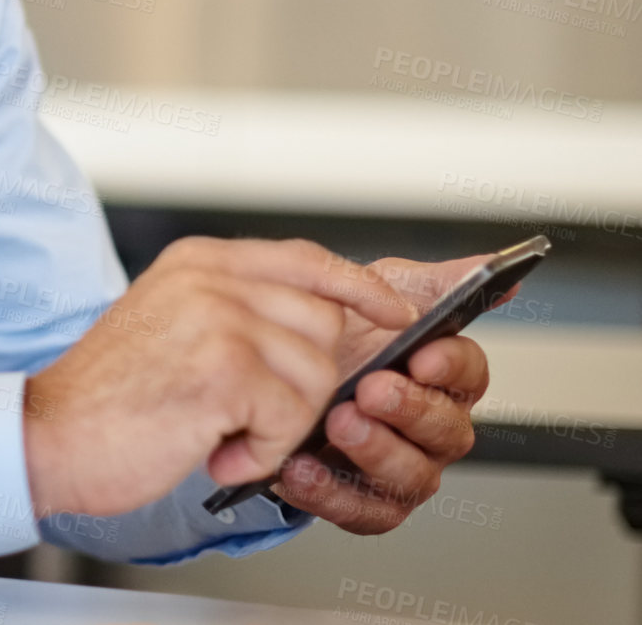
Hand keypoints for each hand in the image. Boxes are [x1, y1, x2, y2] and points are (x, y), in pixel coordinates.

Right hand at [22, 237, 418, 519]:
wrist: (51, 432)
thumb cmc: (109, 393)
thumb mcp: (170, 320)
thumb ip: (234, 307)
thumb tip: (317, 323)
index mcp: (199, 259)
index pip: (305, 258)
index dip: (357, 286)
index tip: (393, 311)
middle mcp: (210, 277)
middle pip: (322, 323)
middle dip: (304, 384)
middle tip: (247, 413)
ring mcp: (218, 318)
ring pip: (314, 376)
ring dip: (280, 425)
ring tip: (222, 432)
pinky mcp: (224, 371)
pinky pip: (292, 419)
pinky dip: (264, 452)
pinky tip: (217, 451)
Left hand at [269, 253, 500, 532]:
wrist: (283, 366)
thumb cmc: (344, 331)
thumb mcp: (384, 290)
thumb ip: (438, 281)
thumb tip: (493, 264)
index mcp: (442, 376)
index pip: (470, 373)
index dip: (450, 366)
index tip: (422, 354)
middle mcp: (432, 427)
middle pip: (447, 431)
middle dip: (410, 410)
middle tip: (371, 389)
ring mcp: (403, 466)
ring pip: (413, 476)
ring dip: (375, 451)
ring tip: (337, 423)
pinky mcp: (367, 501)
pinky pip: (363, 510)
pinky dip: (332, 493)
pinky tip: (302, 466)